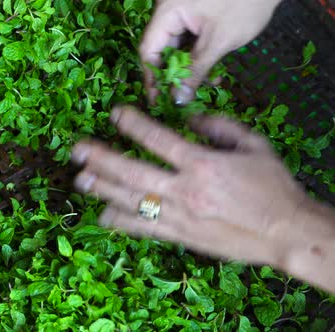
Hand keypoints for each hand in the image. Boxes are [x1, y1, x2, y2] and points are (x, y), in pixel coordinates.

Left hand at [71, 106, 334, 268]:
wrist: (286, 232)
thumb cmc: (272, 186)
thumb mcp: (254, 145)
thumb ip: (220, 126)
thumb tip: (190, 118)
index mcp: (202, 164)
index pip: (158, 140)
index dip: (132, 124)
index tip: (114, 114)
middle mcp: (184, 190)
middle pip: (132, 172)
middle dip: (101, 159)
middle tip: (77, 149)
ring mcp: (178, 216)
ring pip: (131, 201)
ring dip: (102, 189)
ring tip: (79, 178)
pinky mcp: (179, 235)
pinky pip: (143, 229)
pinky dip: (120, 222)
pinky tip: (101, 216)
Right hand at [140, 0, 281, 104]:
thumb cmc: (245, 5)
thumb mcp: (219, 41)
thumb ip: (195, 71)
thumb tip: (178, 99)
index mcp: (167, 11)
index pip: (149, 49)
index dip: (152, 77)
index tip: (158, 100)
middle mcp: (168, 10)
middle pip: (160, 48)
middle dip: (174, 75)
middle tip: (182, 98)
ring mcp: (181, 11)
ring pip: (176, 47)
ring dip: (188, 68)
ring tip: (206, 84)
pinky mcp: (195, 14)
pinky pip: (188, 40)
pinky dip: (197, 56)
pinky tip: (212, 71)